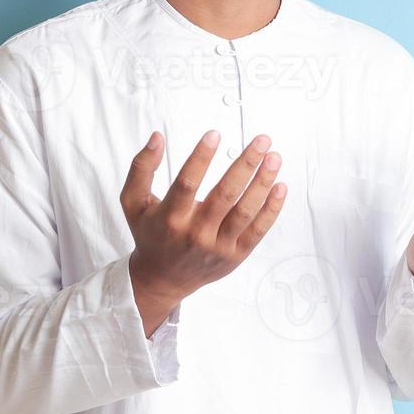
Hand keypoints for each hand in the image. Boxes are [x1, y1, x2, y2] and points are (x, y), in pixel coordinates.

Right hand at [120, 129, 285, 333]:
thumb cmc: (150, 234)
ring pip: (245, 211)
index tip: (214, 134)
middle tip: (262, 140)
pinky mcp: (235, 255)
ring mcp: (218, 246)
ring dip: (263, 182)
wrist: (162, 279)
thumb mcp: (133, 202)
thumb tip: (157, 137)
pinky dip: (271, 209)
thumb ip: (141, 168)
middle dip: (246, 164)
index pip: (187, 183)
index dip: (201, 157)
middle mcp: (195, 234)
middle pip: (225, 194)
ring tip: (274, 158)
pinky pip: (257, 230)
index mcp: (169, 218)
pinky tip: (280, 186)